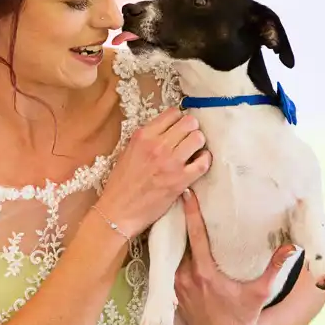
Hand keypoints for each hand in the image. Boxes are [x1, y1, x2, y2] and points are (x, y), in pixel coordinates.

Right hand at [97, 108, 211, 238]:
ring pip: (198, 138)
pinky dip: (204, 160)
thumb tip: (168, 130)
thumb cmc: (121, 183)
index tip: (178, 127)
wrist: (119, 210)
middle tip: (188, 138)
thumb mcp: (129, 151)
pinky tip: (199, 162)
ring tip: (193, 150)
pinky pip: (203, 162)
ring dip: (198, 143)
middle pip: (189, 122)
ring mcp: (171, 163)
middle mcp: (158, 145)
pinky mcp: (181, 180)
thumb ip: (147, 138)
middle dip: (191, 129)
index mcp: (143, 136)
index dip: (179, 119)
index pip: (173, 113)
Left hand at [174, 189, 297, 324]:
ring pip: (173, 253)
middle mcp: (186, 277)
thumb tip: (292, 246)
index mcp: (204, 273)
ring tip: (178, 211)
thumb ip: (275, 267)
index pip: (195, 236)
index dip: (191, 214)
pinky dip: (174, 252)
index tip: (187, 194)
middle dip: (180, 219)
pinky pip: (171, 265)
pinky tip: (176, 238)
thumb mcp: (261, 292)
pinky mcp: (174, 291)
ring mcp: (178, 285)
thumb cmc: (245, 314)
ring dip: (176, 235)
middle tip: (180, 193)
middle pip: (179, 240)